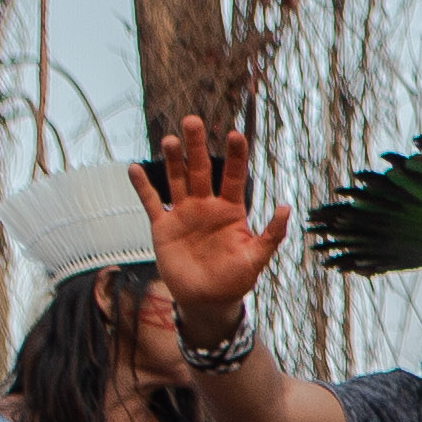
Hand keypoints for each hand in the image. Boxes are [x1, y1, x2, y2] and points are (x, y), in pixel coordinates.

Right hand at [133, 124, 286, 326]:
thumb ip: (271, 234)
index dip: (235, 156)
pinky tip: (135, 168)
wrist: (207, 300)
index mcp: (231, 210)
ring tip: (169, 140)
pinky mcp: (163, 227)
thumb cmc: (235, 280)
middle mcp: (207, 206)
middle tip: (192, 121)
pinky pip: (152, 202)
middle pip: (202, 170)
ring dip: (172, 160)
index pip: (235, 176)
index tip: (234, 134)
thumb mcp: (256, 258)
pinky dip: (143, 187)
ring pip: (177, 180)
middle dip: (197, 146)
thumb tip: (286, 207)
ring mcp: (184, 214)